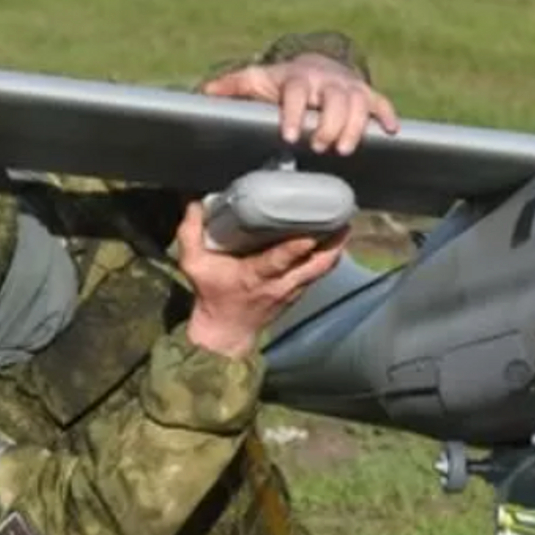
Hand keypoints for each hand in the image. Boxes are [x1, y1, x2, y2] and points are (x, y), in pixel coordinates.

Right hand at [176, 201, 347, 358]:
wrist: (226, 333)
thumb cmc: (212, 295)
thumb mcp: (193, 266)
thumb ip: (190, 233)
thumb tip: (193, 202)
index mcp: (255, 276)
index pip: (279, 262)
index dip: (295, 249)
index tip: (310, 234)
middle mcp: (280, 284)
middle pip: (314, 266)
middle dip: (331, 245)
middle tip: (342, 218)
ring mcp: (293, 289)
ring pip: (321, 269)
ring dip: (335, 248)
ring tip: (345, 223)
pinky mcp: (299, 291)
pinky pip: (319, 272)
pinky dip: (329, 256)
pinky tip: (333, 237)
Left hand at [201, 53, 399, 154]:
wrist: (316, 66)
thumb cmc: (282, 83)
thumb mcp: (256, 81)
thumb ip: (232, 87)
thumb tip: (203, 93)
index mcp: (297, 79)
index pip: (296, 94)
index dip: (294, 113)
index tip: (290, 136)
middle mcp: (325, 81)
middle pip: (334, 100)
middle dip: (328, 124)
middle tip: (320, 147)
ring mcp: (348, 87)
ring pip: (359, 102)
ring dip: (355, 126)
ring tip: (344, 149)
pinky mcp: (366, 94)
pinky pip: (381, 102)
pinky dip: (387, 115)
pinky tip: (391, 132)